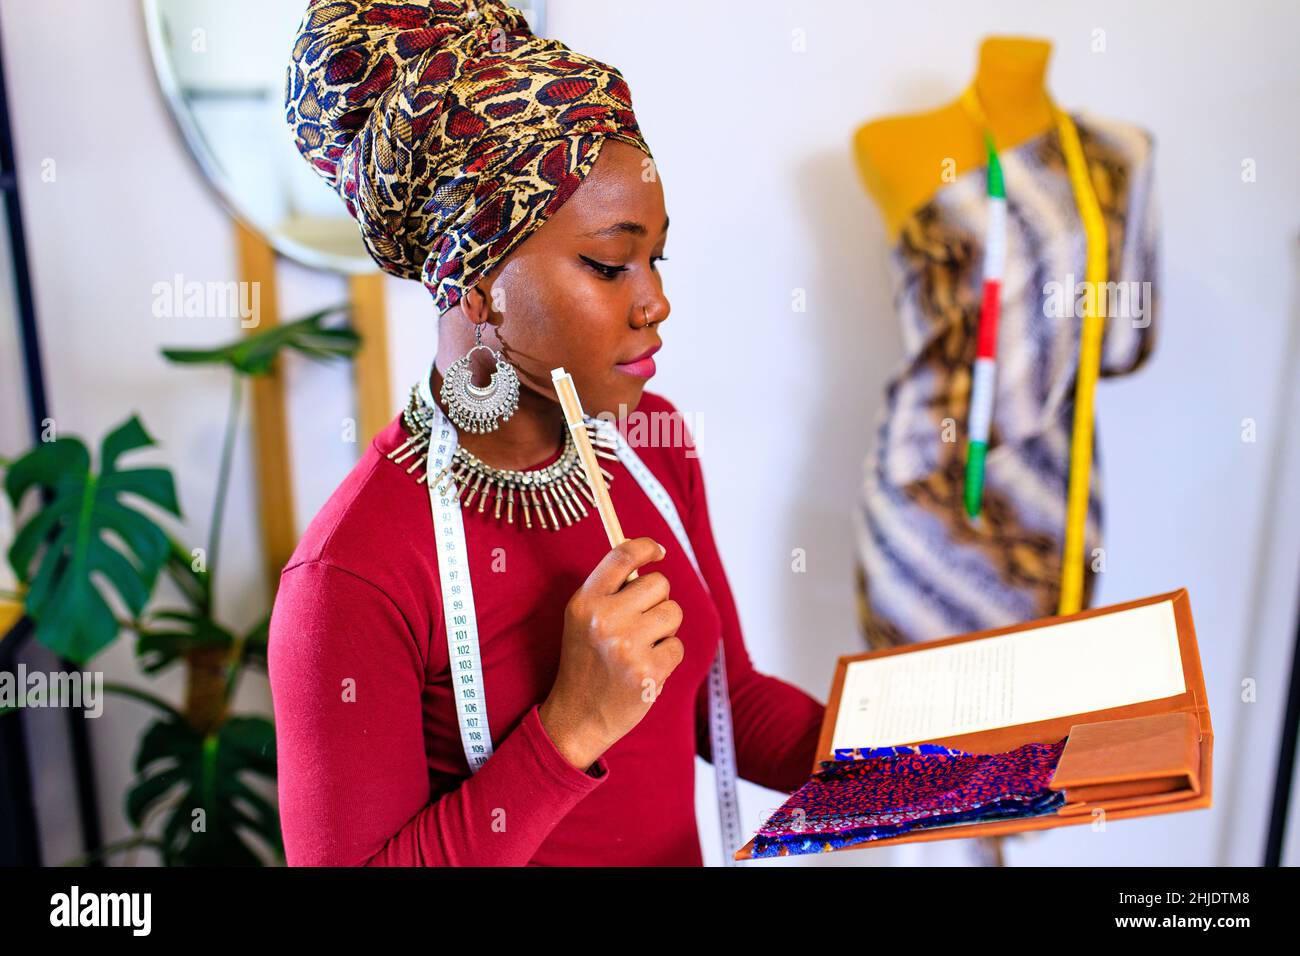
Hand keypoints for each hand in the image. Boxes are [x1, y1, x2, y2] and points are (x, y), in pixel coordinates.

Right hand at [539, 537, 683, 771]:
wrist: (578, 717)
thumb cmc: (586, 663)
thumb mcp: (582, 620)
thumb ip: (609, 591)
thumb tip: (649, 559)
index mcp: (585, 602)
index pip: (622, 556)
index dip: (647, 547)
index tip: (659, 552)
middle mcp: (604, 619)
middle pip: (660, 584)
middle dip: (658, 601)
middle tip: (641, 623)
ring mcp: (627, 646)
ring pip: (673, 613)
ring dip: (664, 630)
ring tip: (641, 648)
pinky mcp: (648, 671)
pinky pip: (677, 647)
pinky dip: (667, 658)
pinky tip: (645, 669)